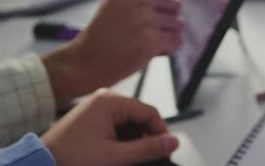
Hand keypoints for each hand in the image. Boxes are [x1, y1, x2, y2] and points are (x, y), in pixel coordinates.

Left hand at [42, 89, 178, 165]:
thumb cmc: (71, 159)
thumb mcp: (118, 157)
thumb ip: (150, 149)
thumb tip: (173, 142)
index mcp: (110, 101)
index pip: (150, 112)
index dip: (162, 133)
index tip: (166, 151)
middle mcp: (103, 99)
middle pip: (141, 116)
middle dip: (147, 138)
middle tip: (149, 159)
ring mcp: (96, 108)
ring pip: (130, 123)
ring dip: (134, 140)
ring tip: (126, 159)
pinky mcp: (91, 119)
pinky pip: (117, 126)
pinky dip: (122, 140)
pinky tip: (116, 154)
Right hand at [43, 0, 183, 105]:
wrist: (85, 61)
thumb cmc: (103, 39)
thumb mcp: (116, 7)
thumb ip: (139, 3)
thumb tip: (178, 5)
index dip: (161, 10)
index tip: (147, 24)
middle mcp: (139, 1)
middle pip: (176, 7)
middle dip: (168, 22)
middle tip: (151, 35)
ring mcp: (146, 20)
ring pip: (178, 25)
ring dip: (168, 36)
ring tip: (149, 45)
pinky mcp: (152, 40)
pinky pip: (177, 41)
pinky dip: (169, 49)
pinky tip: (152, 54)